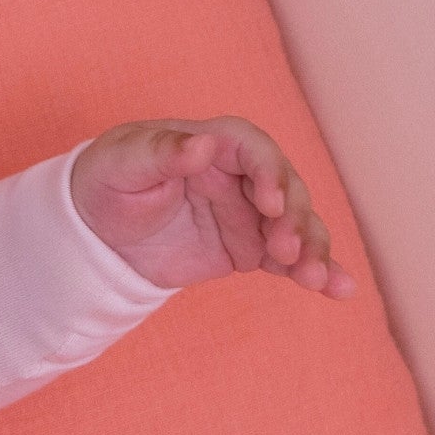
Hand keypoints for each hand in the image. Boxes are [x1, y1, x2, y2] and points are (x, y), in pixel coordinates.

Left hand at [70, 119, 354, 297]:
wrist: (95, 231)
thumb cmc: (108, 181)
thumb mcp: (124, 163)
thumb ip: (164, 152)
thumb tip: (204, 144)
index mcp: (218, 143)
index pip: (257, 151)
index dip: (270, 174)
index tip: (271, 204)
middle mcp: (244, 175)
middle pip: (287, 191)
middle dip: (295, 220)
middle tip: (287, 251)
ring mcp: (252, 213)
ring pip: (297, 227)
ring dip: (313, 250)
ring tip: (316, 280)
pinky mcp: (251, 249)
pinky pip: (290, 260)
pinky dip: (316, 273)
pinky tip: (339, 291)